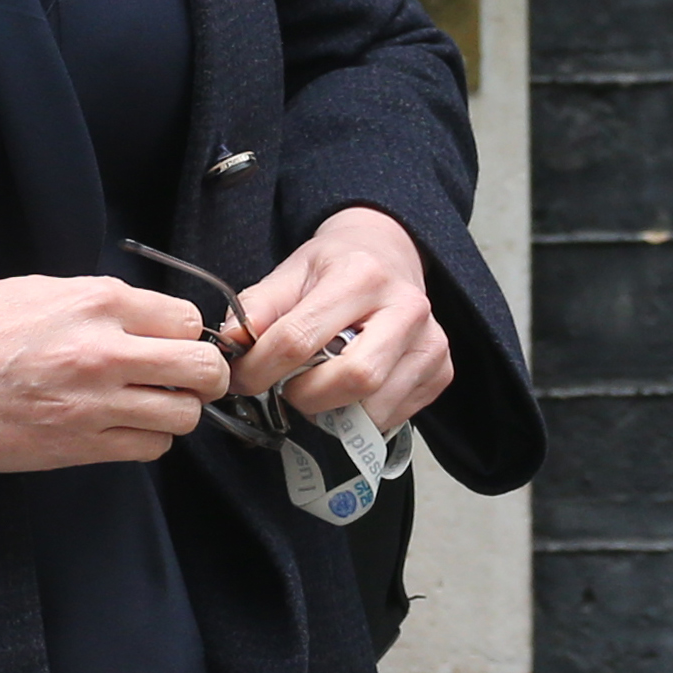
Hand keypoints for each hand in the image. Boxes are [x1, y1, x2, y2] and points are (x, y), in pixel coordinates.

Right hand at [0, 275, 231, 471]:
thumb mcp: (32, 291)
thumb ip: (94, 303)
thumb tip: (140, 318)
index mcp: (92, 303)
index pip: (184, 318)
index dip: (184, 333)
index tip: (174, 343)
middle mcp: (102, 351)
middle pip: (202, 367)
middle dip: (202, 374)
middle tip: (184, 379)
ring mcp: (94, 403)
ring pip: (183, 414)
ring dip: (173, 411)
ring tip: (146, 405)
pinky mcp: (81, 447)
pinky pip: (149, 448)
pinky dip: (145, 439)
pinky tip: (118, 427)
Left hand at [228, 207, 452, 430]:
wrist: (388, 255)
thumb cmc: (335, 267)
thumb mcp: (289, 271)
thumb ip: (258, 307)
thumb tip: (231, 343)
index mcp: (361, 276)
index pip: (300, 337)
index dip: (261, 367)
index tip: (241, 378)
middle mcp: (406, 308)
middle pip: (352, 378)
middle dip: (303, 396)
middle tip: (281, 390)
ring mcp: (431, 343)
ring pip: (375, 406)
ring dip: (331, 411)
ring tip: (312, 390)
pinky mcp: (441, 372)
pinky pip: (394, 417)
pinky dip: (359, 416)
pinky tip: (344, 393)